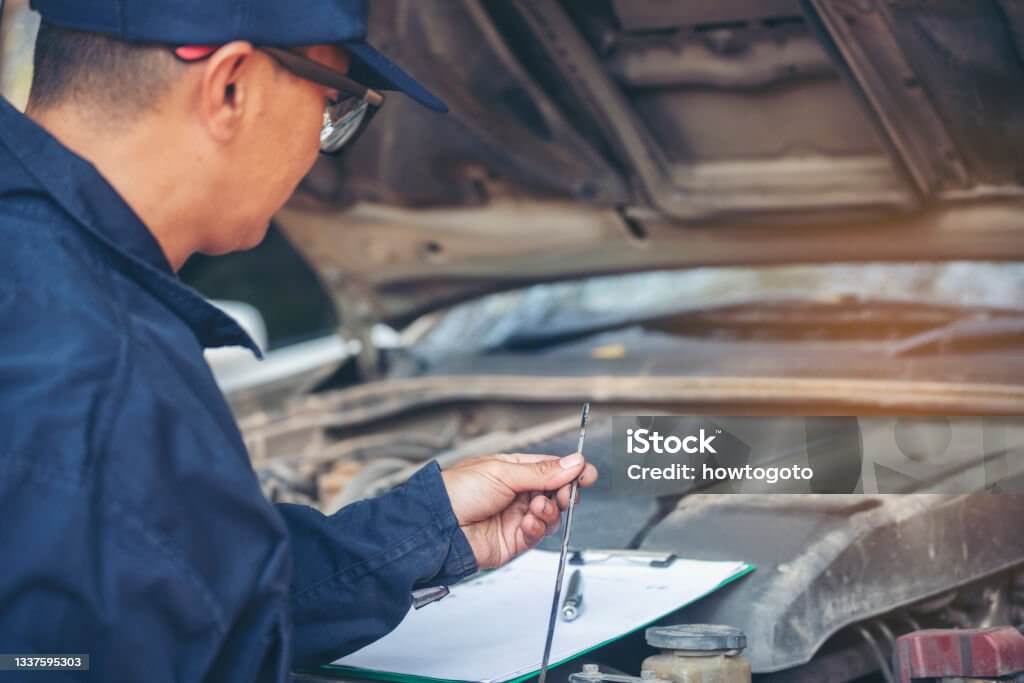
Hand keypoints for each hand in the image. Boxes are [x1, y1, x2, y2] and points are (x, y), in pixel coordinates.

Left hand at [441, 453, 597, 569]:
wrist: (438, 527)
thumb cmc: (456, 492)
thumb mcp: (502, 472)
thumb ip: (541, 472)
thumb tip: (573, 463)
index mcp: (513, 470)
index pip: (551, 468)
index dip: (570, 471)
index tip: (586, 473)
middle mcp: (517, 493)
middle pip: (556, 492)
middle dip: (565, 492)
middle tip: (565, 493)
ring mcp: (517, 517)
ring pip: (551, 514)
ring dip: (550, 510)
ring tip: (537, 508)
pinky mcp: (515, 540)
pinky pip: (539, 534)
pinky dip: (539, 527)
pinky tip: (528, 522)